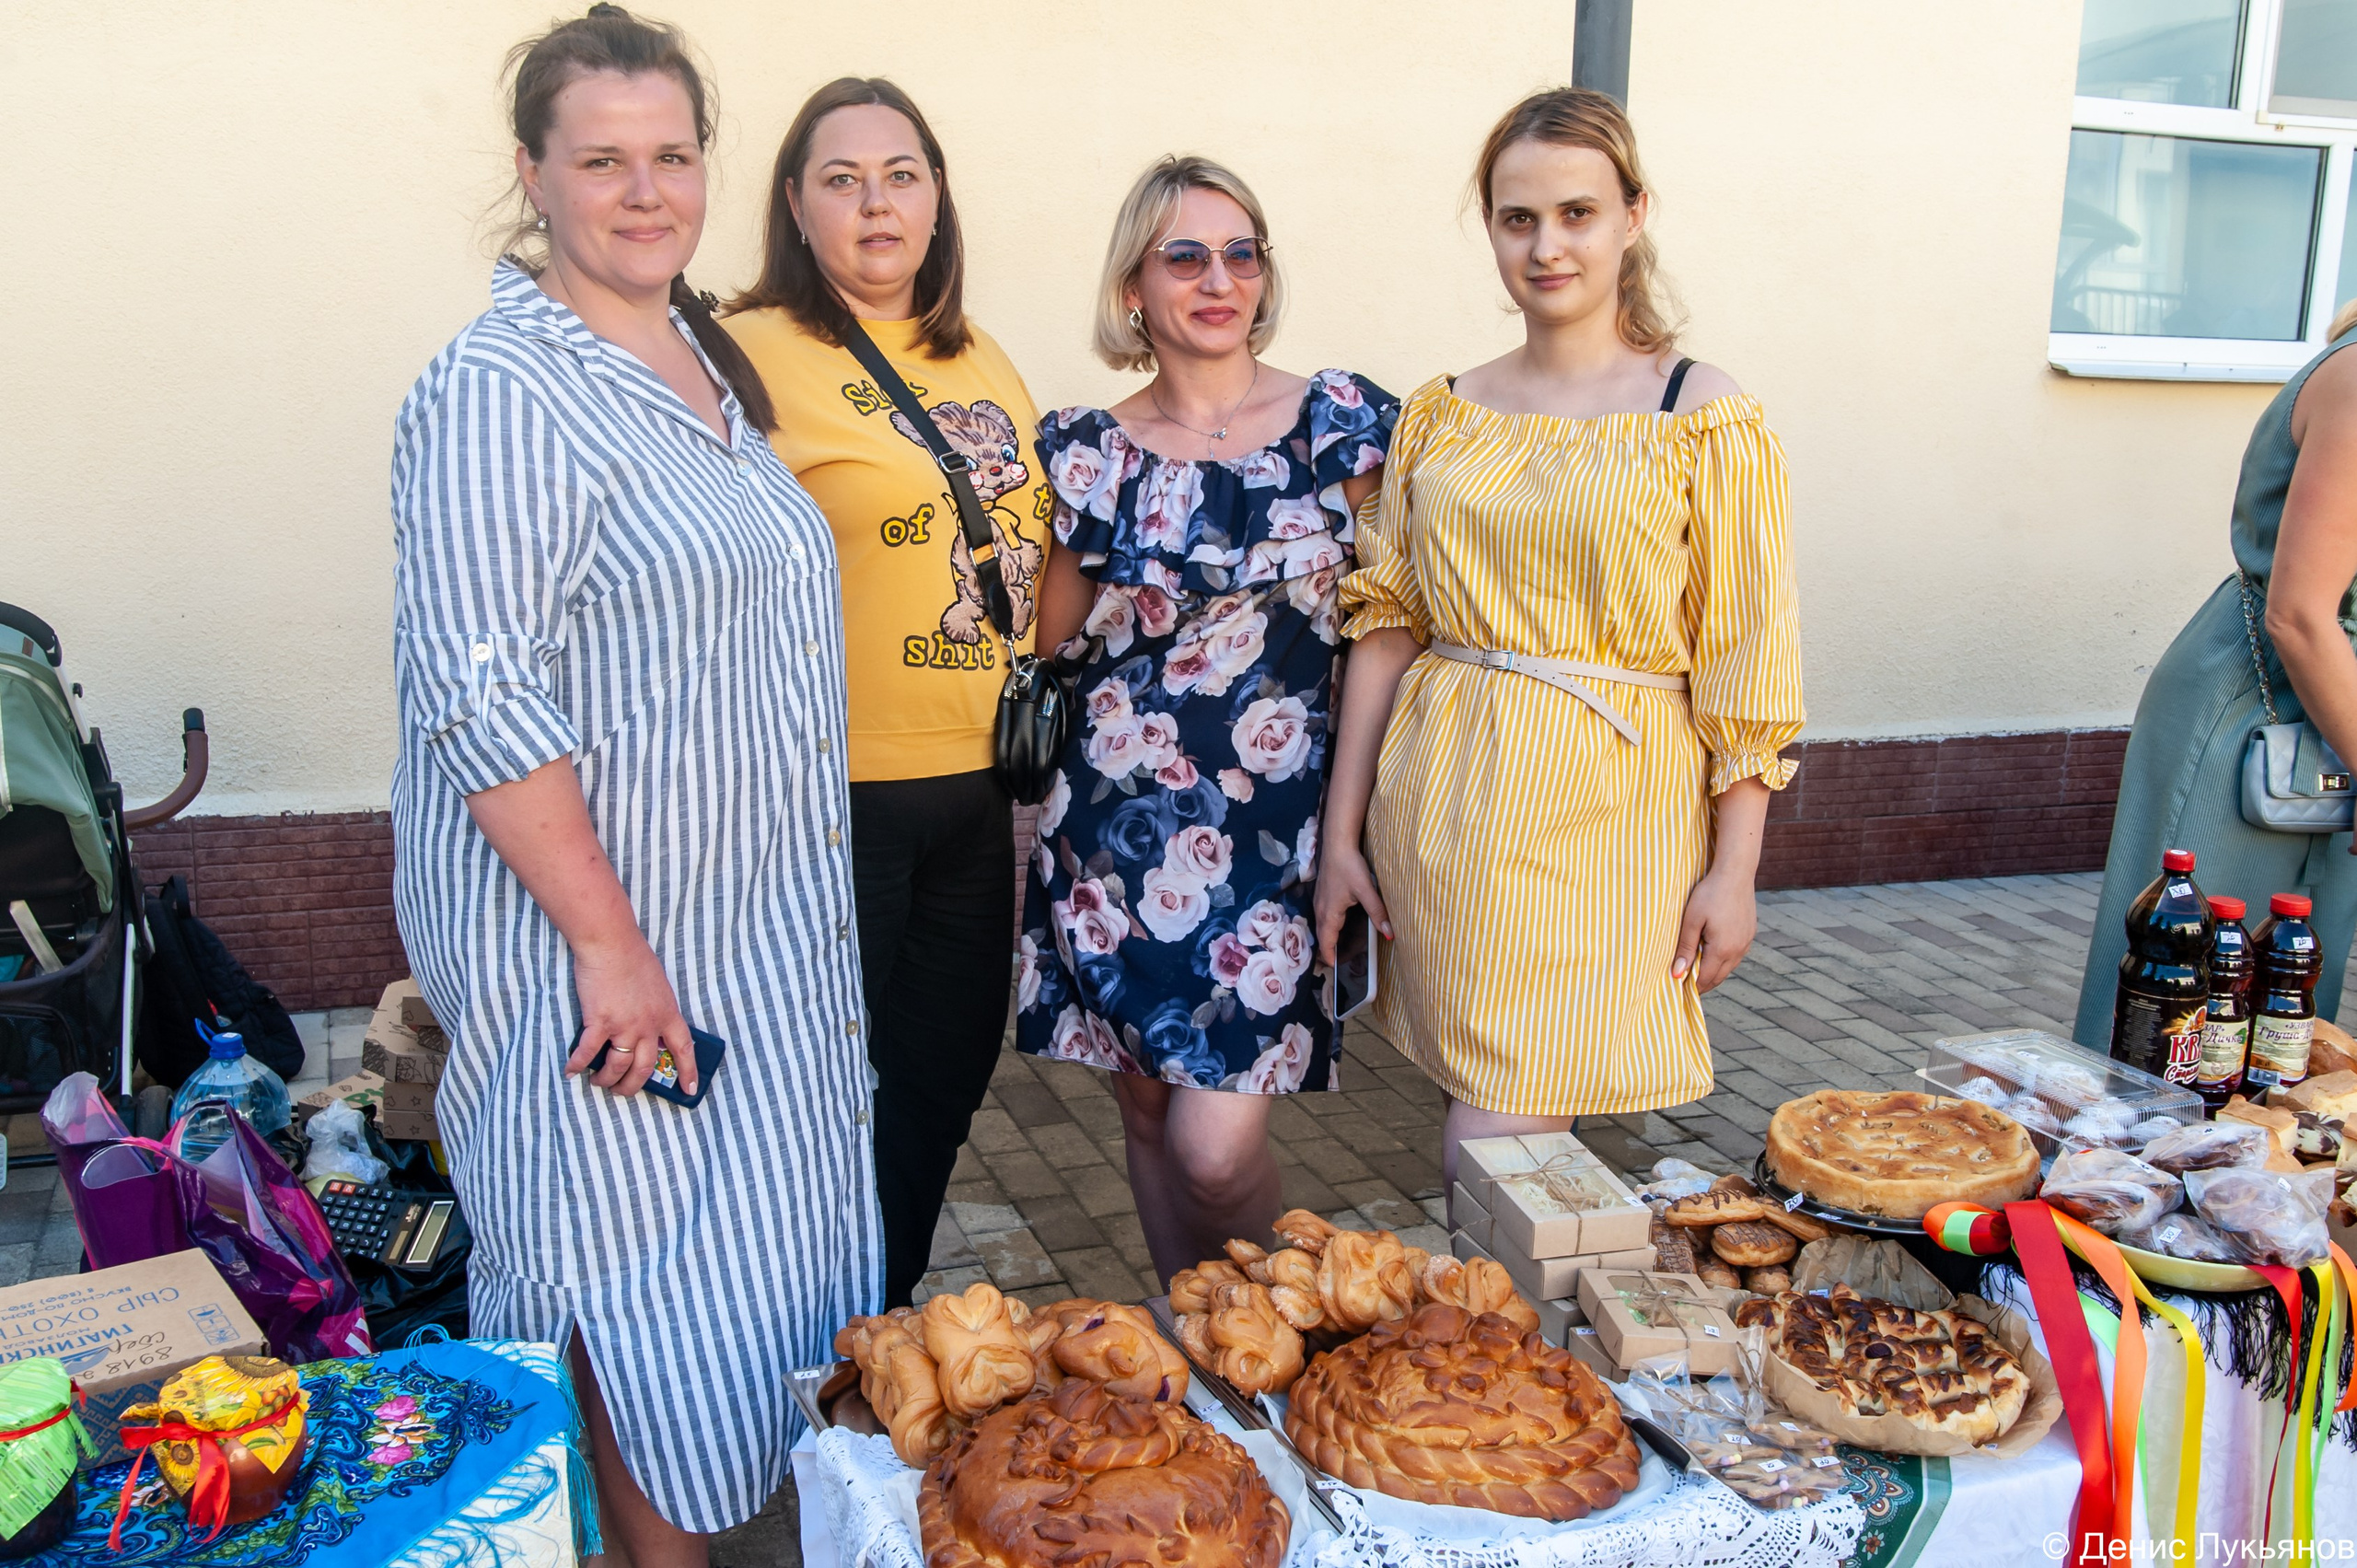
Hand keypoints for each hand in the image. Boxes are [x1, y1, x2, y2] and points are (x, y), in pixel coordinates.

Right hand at [565, 933, 695, 1097]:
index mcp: (667, 1013)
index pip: (683, 1049)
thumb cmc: (633, 957)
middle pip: (644, 1067)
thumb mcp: (658, 985)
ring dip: (606, 1080)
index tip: (689, 1090)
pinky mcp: (599, 1022)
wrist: (611, 943)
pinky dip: (577, 1065)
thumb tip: (650, 1027)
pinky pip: (588, 1053)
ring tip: (599, 1082)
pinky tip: (571, 1071)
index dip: (687, 1071)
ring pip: (618, 1067)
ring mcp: (624, 1025)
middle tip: (623, 1090)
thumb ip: (656, 1008)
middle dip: (633, 1085)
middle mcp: (648, 1024)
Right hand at [1315, 843, 1392, 966]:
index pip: (1326, 943)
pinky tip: (1337, 923)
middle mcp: (1320, 909)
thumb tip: (1389, 933)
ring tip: (1338, 947)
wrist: (1337, 843)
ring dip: (1328, 937)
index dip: (1330, 957)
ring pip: (1321, 926)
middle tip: (1339, 961)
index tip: (1336, 968)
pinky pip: (1322, 916)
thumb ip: (1378, 913)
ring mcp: (1319, 901)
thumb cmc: (1349, 866)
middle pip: (1322, 936)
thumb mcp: (1366, 891)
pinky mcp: (1322, 893)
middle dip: (1328, 950)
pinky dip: (1328, 926)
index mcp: (1329, 913)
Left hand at [1671, 867, 1755, 993]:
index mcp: (1722, 950)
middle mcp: (1738, 950)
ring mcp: (1746, 942)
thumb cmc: (1709, 894)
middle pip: (1718, 977)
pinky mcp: (1750, 934)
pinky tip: (1712, 955)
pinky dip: (1723, 961)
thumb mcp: (1691, 921)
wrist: (1735, 874)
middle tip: (1685, 985)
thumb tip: (1677, 975)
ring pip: (1728, 968)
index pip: (1705, 979)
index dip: (1692, 987)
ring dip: (1713, 972)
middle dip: (1702, 984)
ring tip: (1696, 971)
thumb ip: (1684, 949)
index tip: (1678, 990)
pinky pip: (1736, 956)